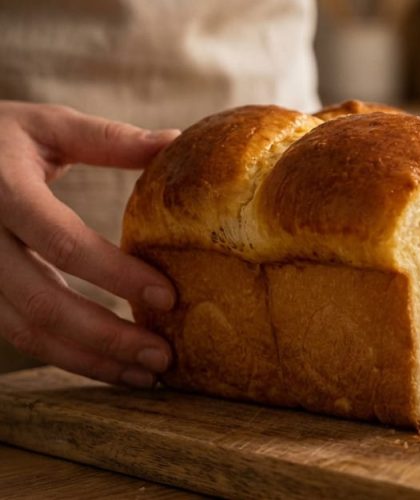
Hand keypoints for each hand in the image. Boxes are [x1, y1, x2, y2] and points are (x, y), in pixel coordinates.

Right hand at [0, 101, 178, 385]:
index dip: (115, 275)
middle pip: (42, 303)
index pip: (62, 242)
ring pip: (25, 331)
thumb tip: (179, 142)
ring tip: (147, 374)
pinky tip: (112, 366)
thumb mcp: (45, 125)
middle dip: (107, 337)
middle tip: (165, 356)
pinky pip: (18, 334)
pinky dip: (67, 355)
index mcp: (1, 191)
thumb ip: (107, 139)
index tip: (168, 297)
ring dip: (89, 360)